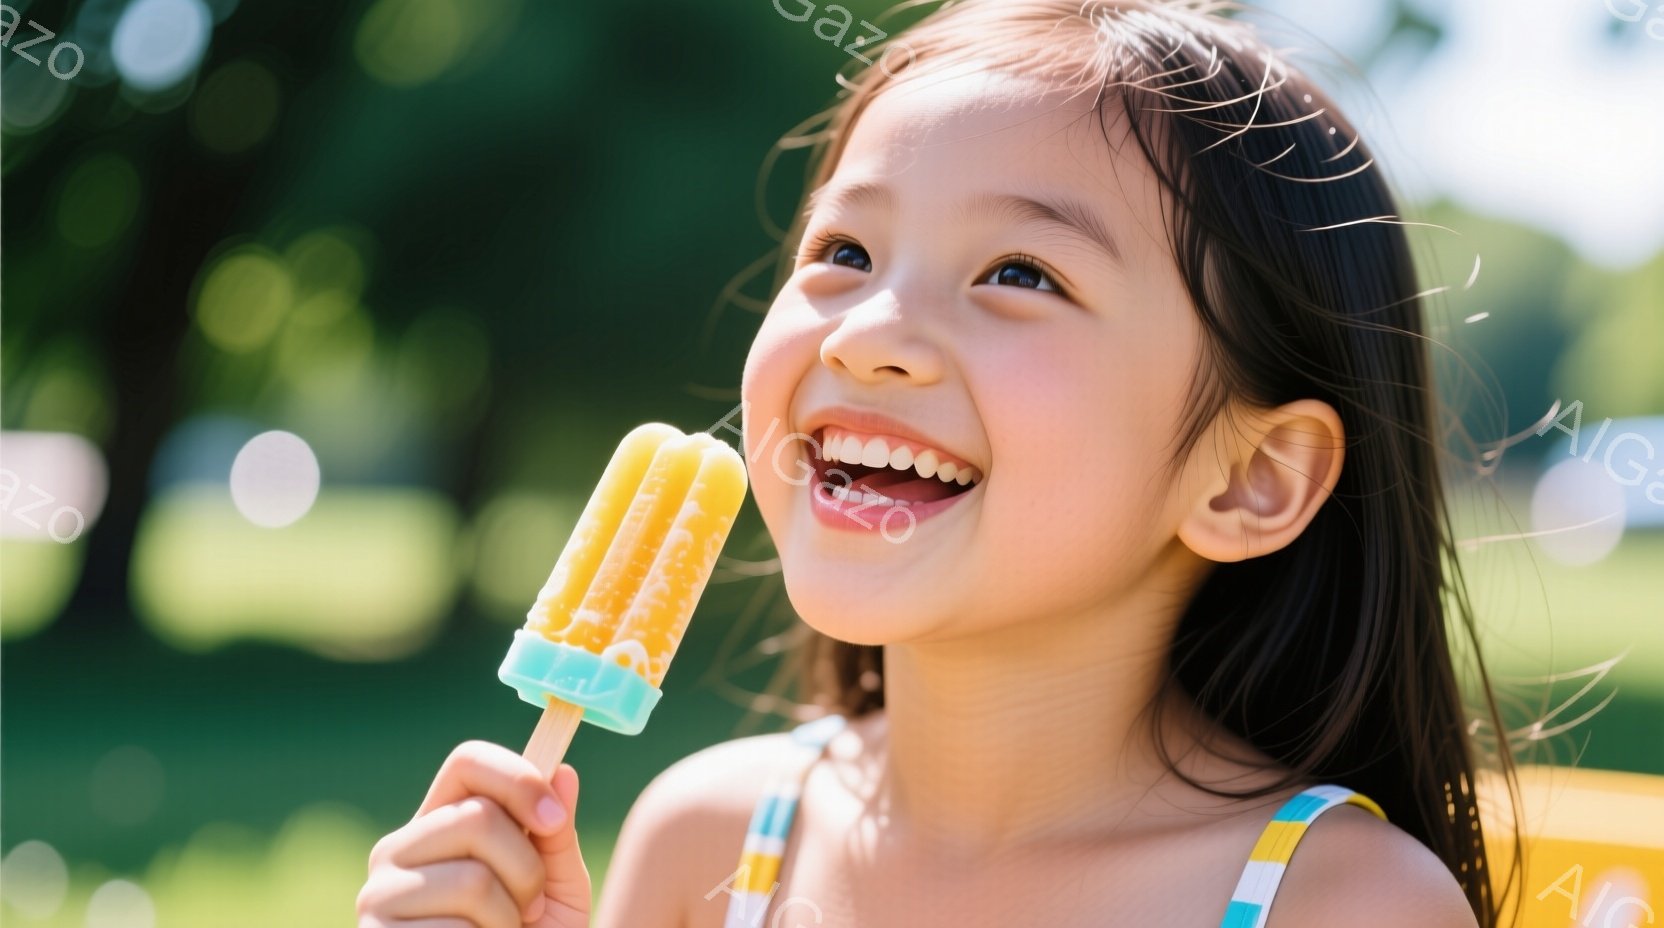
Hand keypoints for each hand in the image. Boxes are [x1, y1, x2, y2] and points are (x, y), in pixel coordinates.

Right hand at [357, 740, 590, 927]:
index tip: (555, 820)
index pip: (468, 763)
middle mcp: (397, 852)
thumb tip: (564, 770)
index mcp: (439, 823)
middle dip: (526, 868)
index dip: (518, 779)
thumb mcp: (555, 889)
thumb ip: (556, 836)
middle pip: (477, 817)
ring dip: (509, 918)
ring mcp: (378, 898)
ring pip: (472, 880)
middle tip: (528, 907)